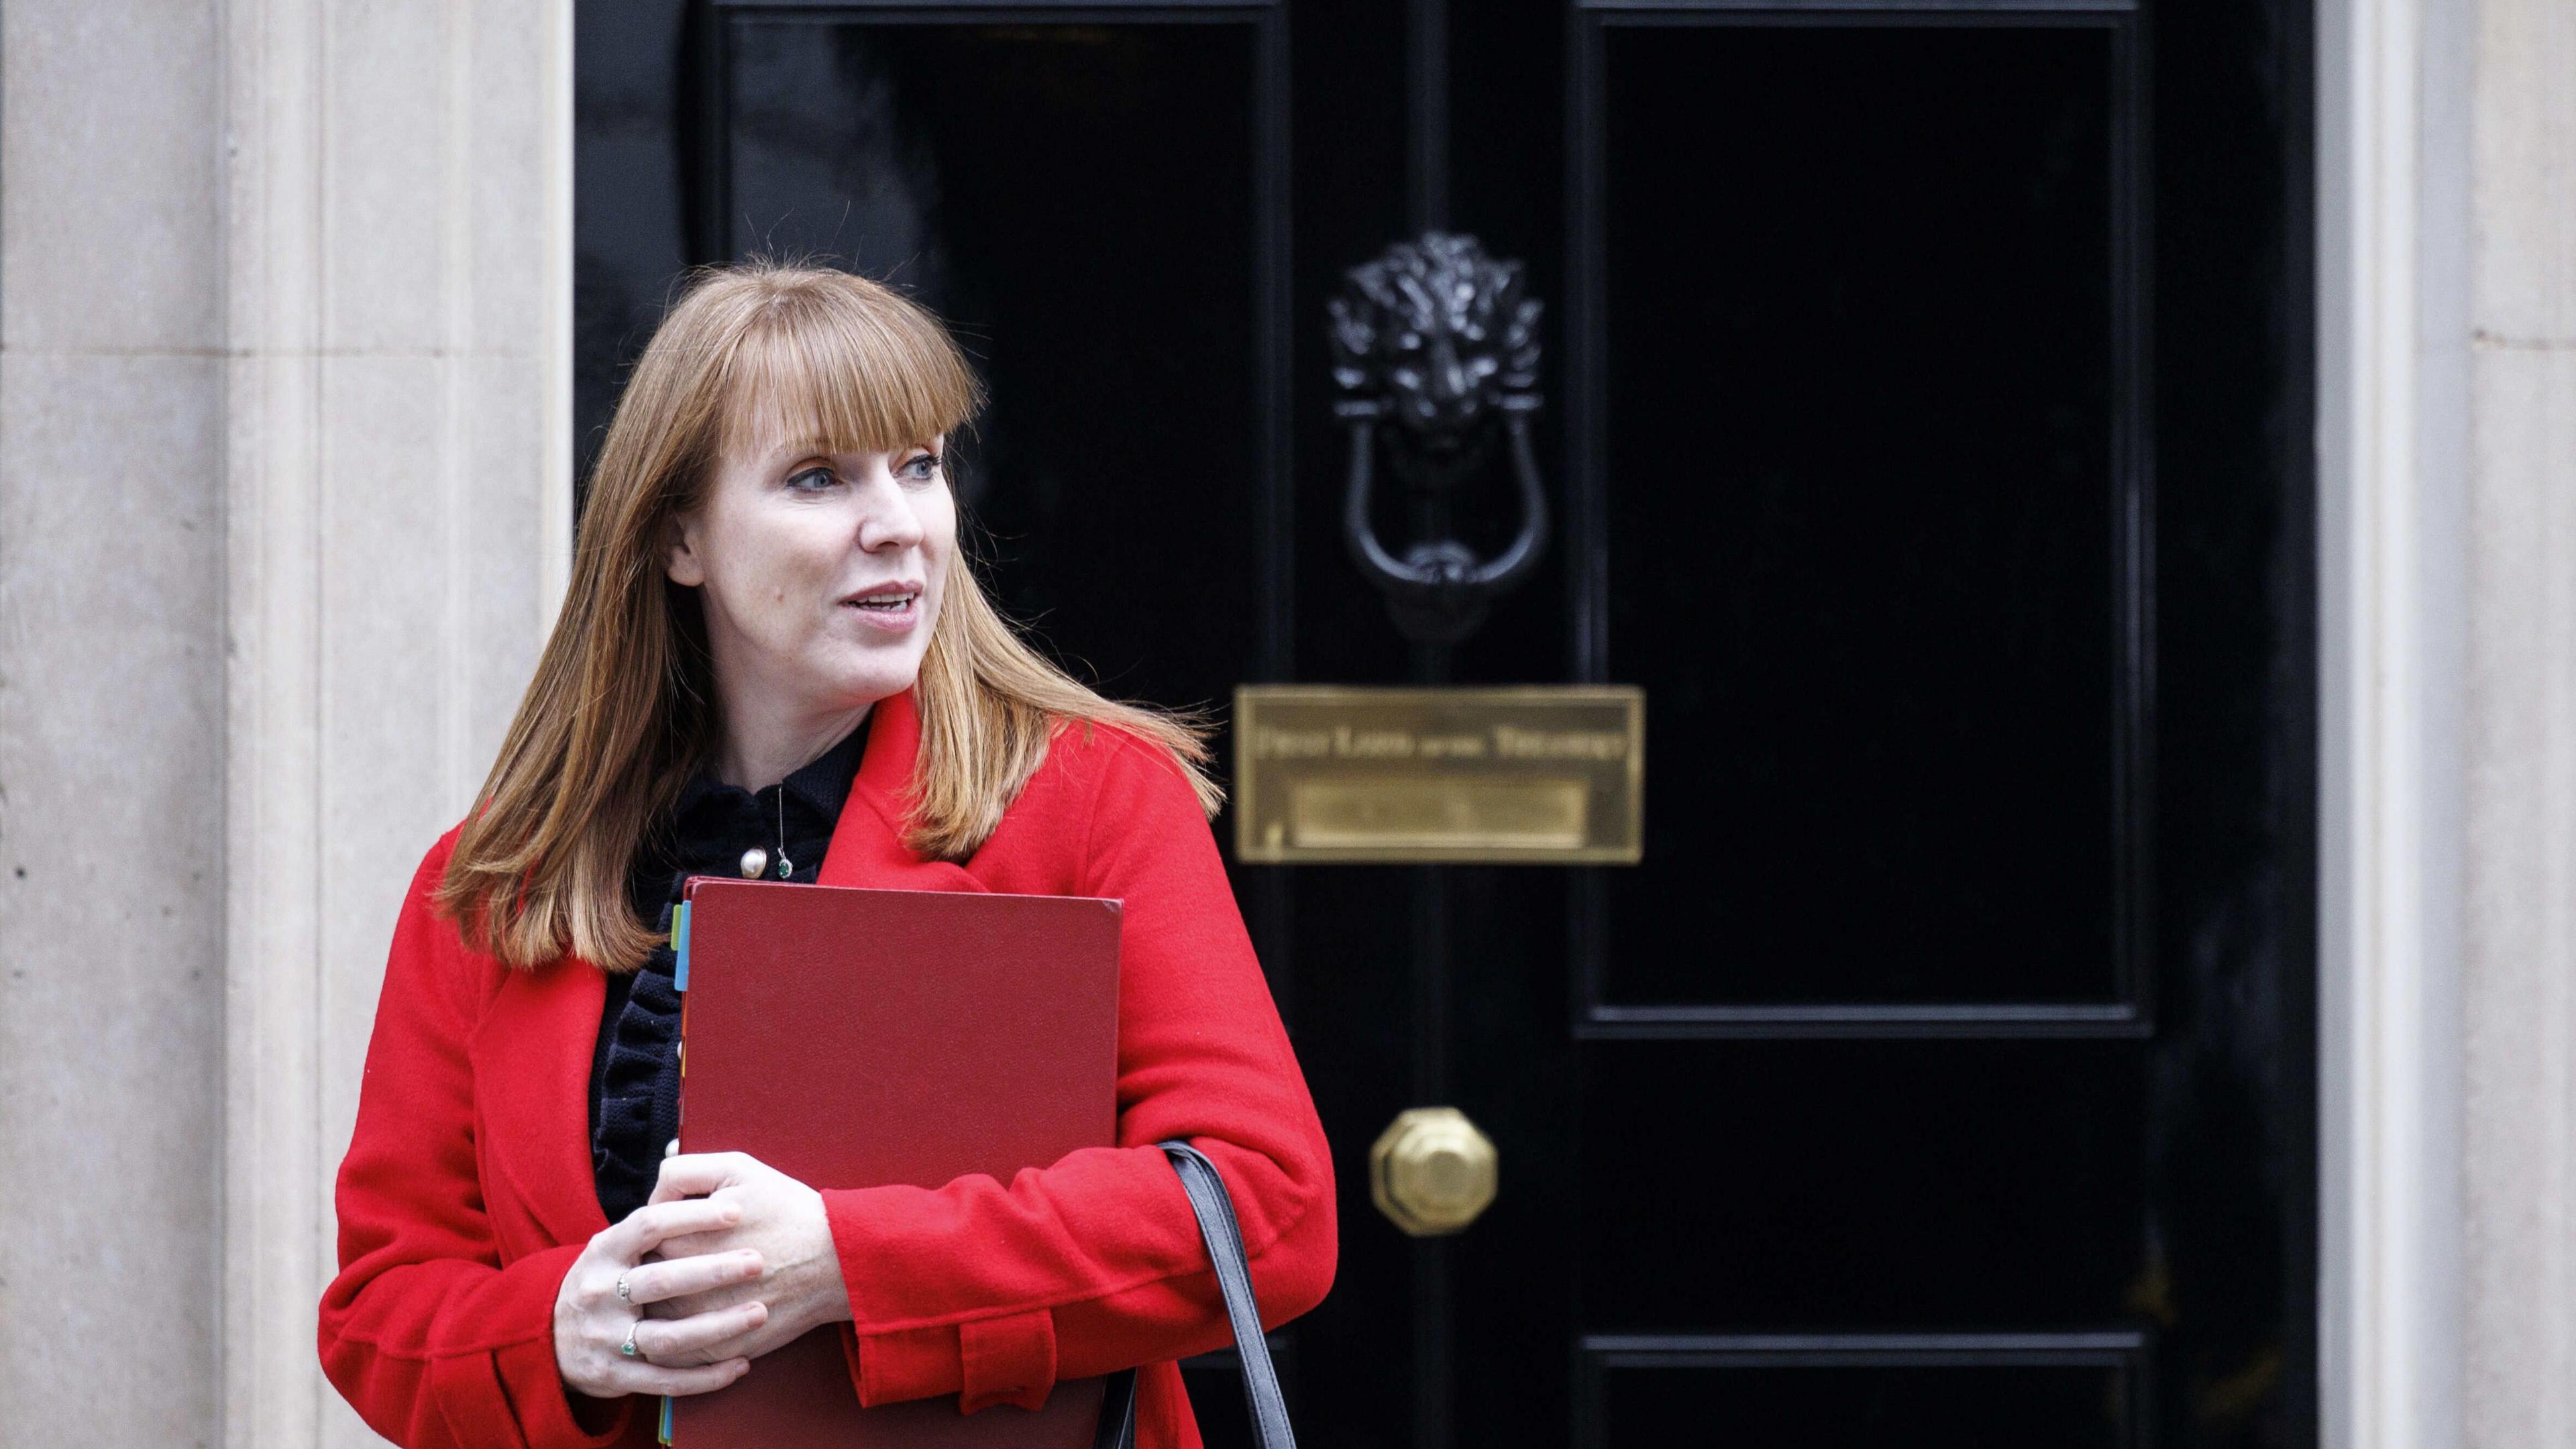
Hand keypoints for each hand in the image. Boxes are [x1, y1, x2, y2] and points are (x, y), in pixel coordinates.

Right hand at [553, 1194, 770, 1400]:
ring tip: (760, 1312)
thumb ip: (649, 1222)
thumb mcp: (611, 1245)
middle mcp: (601, 1294)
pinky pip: (667, 1380)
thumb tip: (688, 1169)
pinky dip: (706, 1376)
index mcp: (603, 1252)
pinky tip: (742, 1364)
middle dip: (714, 1270)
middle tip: (759, 1261)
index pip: (648, 1224)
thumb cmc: (602, 1280)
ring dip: (719, 1327)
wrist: (547, 1339)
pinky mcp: (615, 1377)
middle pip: (662, 1280)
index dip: (693, 1215)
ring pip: (669, 1337)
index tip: (738, 1210)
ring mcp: (607, 1339)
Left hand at [641, 1152, 850, 1364]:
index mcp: (676, 1241)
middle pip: (644, 1282)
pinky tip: (698, 1320)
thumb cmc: (787, 1209)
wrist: (836, 1259)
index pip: (640, 1241)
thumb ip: (684, 1170)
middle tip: (688, 1261)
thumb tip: (653, 1187)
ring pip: (655, 1321)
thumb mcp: (737, 1168)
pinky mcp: (718, 1349)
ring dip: (664, 1307)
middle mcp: (679, 1288)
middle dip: (659, 1271)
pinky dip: (679, 1340)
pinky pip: (678, 1353)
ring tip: (691, 1290)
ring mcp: (697, 1325)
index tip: (681, 1231)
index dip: (659, 1232)